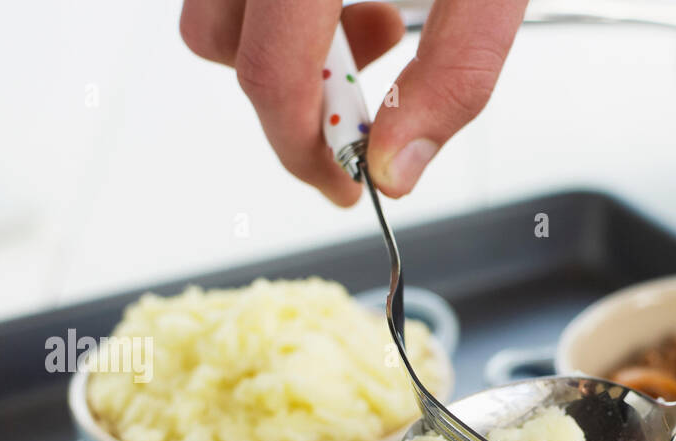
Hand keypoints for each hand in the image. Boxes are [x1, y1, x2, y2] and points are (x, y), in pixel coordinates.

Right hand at [180, 0, 527, 204]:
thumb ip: (457, 71)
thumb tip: (396, 171)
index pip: (270, 71)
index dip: (305, 148)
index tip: (346, 188)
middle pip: (220, 44)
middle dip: (294, 98)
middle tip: (366, 111)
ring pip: (219, 8)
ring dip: (287, 46)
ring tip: (379, 33)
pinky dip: (286, 9)